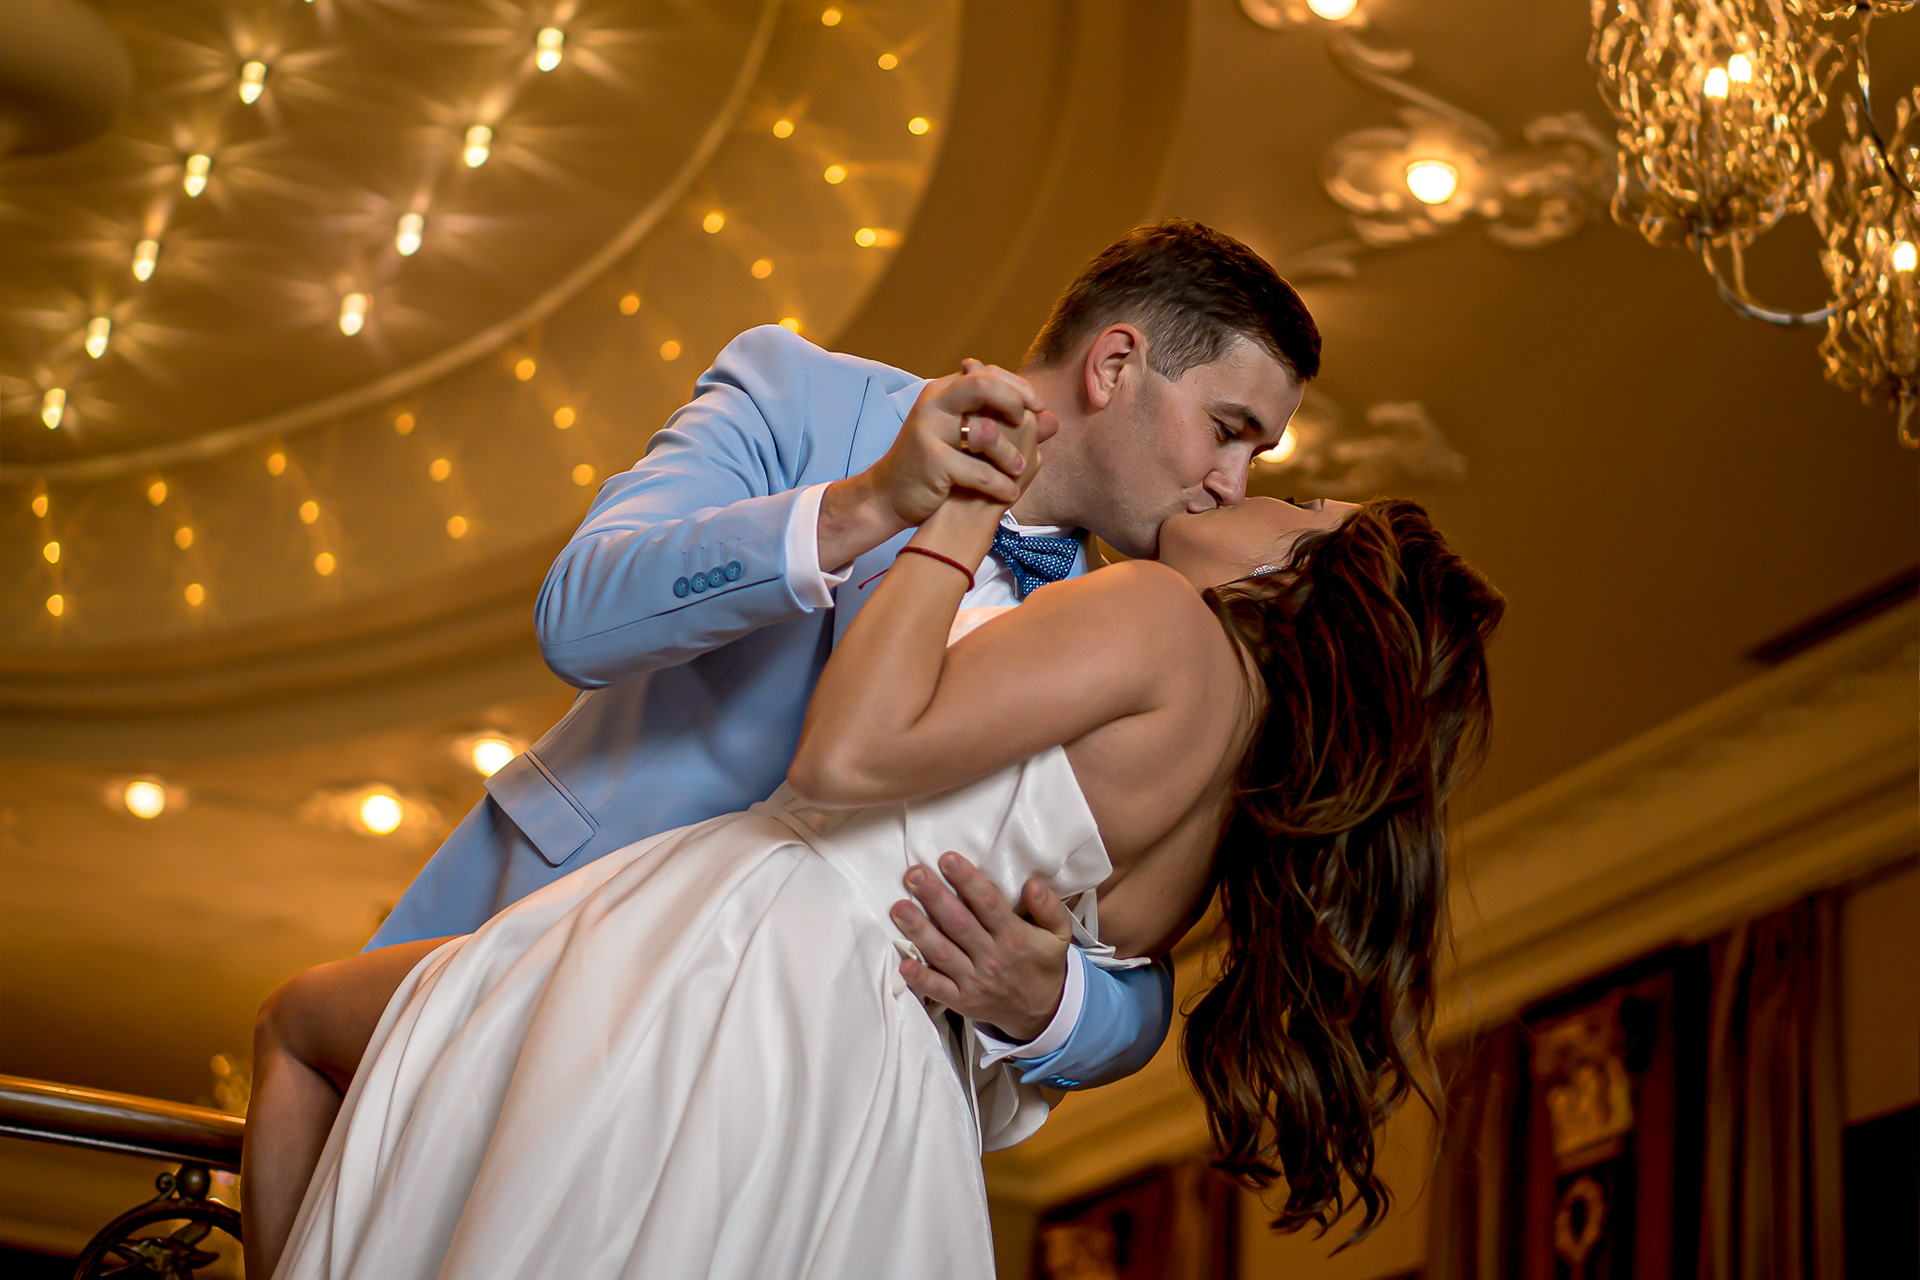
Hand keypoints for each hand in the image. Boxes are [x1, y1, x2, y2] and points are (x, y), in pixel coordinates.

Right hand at [818, 362, 1057, 570]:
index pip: (987, 373)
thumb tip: (1053, 420)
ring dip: (1011, 454)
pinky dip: (999, 485)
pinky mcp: (931, 461)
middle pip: (982, 385)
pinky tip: (1008, 495)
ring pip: (986, 431)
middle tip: (1028, 422)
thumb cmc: (936, 465)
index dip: (1017, 386)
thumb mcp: (970, 441)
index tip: (1038, 404)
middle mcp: (934, 404)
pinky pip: (977, 470)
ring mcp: (929, 431)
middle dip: (1014, 400)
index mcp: (943, 391)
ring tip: (1020, 471)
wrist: (890, 495)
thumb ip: (1009, 428)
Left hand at [890, 851, 1076, 1042]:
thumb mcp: (1059, 935)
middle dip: (935, 898)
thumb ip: (1050, 907)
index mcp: (1014, 937)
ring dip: (919, 930)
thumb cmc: (1043, 964)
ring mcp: (975, 981)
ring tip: (899, 907)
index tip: (948, 859)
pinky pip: (939, 989)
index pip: (988, 904)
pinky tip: (903, 963)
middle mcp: (992, 957)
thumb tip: (1033, 883)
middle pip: (960, 924)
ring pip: (943, 953)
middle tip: (914, 874)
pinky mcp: (962, 1001)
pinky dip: (921, 978)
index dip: (967, 881)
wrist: (1042, 1012)